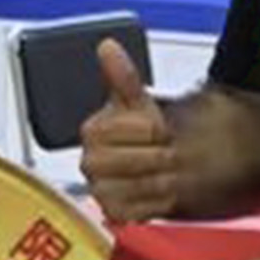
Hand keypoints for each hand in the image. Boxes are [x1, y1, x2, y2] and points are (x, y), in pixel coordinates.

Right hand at [73, 38, 183, 222]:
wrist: (148, 161)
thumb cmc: (140, 131)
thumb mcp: (136, 100)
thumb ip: (123, 75)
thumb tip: (107, 46)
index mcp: (93, 131)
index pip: (140, 132)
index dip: (157, 130)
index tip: (162, 129)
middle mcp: (90, 163)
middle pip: (140, 163)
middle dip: (161, 156)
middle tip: (168, 152)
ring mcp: (100, 190)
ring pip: (142, 187)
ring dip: (164, 180)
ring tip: (169, 172)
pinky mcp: (112, 213)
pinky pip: (139, 211)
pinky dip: (157, 202)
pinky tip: (163, 191)